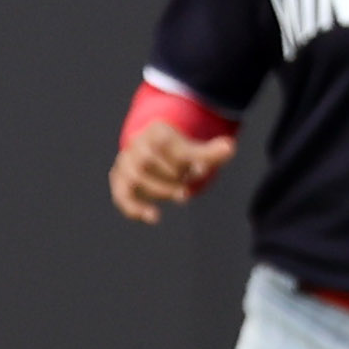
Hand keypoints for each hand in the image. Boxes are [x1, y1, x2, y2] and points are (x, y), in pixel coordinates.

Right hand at [110, 120, 237, 224]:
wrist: (153, 153)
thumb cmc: (177, 152)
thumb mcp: (195, 149)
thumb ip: (210, 152)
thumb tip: (229, 148)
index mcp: (155, 131)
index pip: (165, 144)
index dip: (184, 160)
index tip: (202, 171)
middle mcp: (135, 144)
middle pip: (147, 161)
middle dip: (171, 177)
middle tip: (189, 188)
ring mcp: (125, 162)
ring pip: (135, 178)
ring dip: (160, 191)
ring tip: (182, 196)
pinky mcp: (119, 181)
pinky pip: (121, 195)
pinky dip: (135, 208)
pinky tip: (154, 217)